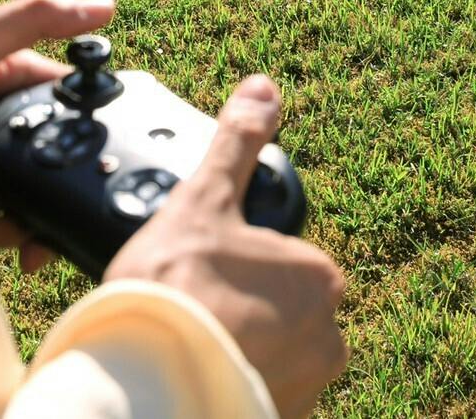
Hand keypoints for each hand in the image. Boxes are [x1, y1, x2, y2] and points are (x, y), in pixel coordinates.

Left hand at [0, 0, 114, 270]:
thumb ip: (34, 20)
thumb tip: (107, 7)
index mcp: (9, 84)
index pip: (69, 103)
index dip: (93, 124)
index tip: (115, 145)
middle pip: (55, 159)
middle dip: (72, 185)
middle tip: (88, 203)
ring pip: (34, 201)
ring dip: (43, 223)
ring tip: (40, 242)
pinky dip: (5, 237)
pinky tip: (8, 242)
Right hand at [104, 77, 347, 417]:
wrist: (147, 381)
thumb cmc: (176, 290)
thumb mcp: (205, 199)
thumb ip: (239, 143)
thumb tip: (263, 88)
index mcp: (319, 277)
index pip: (287, 263)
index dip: (240, 265)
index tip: (204, 275)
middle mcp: (328, 339)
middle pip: (280, 312)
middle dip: (243, 311)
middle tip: (193, 310)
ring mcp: (307, 388)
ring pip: (271, 355)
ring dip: (239, 349)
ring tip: (190, 342)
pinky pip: (257, 392)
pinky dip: (231, 384)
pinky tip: (195, 375)